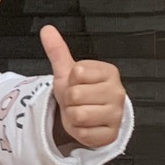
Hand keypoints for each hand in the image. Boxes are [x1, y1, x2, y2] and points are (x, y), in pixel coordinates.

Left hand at [42, 26, 125, 148]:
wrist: (87, 116)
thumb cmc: (80, 90)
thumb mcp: (67, 71)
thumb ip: (57, 50)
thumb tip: (47, 29)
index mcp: (109, 72)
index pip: (77, 72)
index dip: (70, 80)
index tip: (76, 83)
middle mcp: (118, 92)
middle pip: (75, 95)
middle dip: (69, 100)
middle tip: (77, 101)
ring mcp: (117, 114)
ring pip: (78, 115)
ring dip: (72, 117)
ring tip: (80, 112)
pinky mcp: (112, 134)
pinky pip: (83, 134)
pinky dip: (78, 132)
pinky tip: (86, 126)